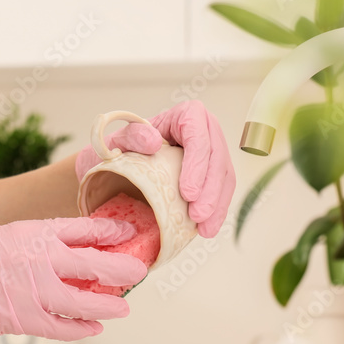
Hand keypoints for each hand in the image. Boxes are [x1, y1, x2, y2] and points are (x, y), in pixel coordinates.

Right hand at [0, 218, 147, 340]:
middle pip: (97, 265)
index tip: (131, 235)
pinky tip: (95, 327)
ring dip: (110, 305)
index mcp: (36, 233)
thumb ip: (45, 241)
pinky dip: (83, 329)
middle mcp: (40, 259)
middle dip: (124, 270)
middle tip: (137, 272)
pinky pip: (64, 327)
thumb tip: (79, 249)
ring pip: (87, 301)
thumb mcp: (11, 235)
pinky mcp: (24, 318)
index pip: (87, 229)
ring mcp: (34, 290)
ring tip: (123, 306)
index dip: (114, 233)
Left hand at [75, 101, 234, 237]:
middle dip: (211, 190)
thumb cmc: (122, 149)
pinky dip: (216, 211)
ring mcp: (214, 152)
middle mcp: (207, 130)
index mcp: (187, 115)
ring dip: (217, 205)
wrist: (123, 164)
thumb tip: (154, 142)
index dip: (197, 165)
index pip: (198, 136)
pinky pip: (222, 191)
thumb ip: (132, 136)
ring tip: (205, 229)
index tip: (188, 193)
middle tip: (197, 216)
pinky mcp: (215, 173)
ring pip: (224, 177)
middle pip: (217, 158)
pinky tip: (208, 228)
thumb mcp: (119, 140)